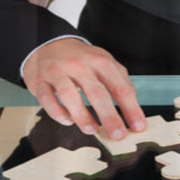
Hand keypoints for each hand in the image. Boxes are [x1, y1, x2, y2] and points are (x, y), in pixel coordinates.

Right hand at [22, 38, 146, 139]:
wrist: (50, 45)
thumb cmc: (82, 60)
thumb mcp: (105, 63)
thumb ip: (120, 82)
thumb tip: (133, 109)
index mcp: (101, 62)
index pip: (120, 87)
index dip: (131, 108)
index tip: (138, 126)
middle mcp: (81, 65)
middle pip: (97, 93)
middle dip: (109, 117)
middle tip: (117, 134)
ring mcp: (59, 72)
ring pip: (70, 96)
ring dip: (82, 116)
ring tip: (92, 130)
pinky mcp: (41, 80)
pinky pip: (47, 99)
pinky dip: (58, 113)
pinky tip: (68, 121)